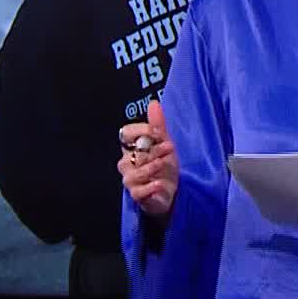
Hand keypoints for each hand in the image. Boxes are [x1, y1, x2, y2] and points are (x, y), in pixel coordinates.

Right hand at [117, 99, 177, 217]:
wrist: (172, 192)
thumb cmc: (164, 166)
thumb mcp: (164, 143)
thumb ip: (158, 125)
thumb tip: (153, 103)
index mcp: (131, 147)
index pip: (126, 133)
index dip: (141, 130)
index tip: (158, 132)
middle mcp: (127, 163)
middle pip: (134, 153)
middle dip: (153, 149)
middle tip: (170, 147)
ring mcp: (130, 180)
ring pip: (135, 172)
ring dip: (152, 167)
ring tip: (166, 163)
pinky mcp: (137, 195)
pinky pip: (139, 191)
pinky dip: (151, 187)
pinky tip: (161, 183)